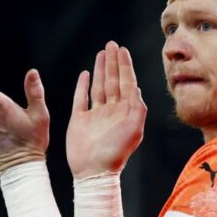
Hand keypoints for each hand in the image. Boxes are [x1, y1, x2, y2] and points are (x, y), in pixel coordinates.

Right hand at [66, 41, 146, 178]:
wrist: (94, 172)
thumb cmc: (116, 153)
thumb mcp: (134, 129)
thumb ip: (137, 108)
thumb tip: (136, 89)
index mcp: (125, 111)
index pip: (127, 82)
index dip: (125, 65)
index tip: (123, 50)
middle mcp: (112, 110)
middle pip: (113, 80)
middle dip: (113, 62)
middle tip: (112, 44)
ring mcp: (95, 114)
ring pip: (99, 86)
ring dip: (101, 69)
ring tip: (102, 53)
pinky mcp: (80, 119)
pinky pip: (81, 98)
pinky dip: (83, 86)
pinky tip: (85, 74)